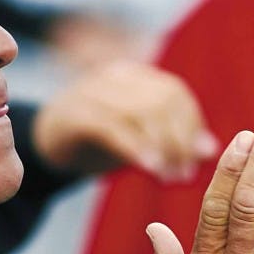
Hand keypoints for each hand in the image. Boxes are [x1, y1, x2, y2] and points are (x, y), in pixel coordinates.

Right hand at [32, 61, 218, 180]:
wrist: (42, 144)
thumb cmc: (97, 141)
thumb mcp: (140, 138)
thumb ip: (173, 139)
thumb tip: (211, 149)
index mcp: (134, 77)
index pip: (174, 93)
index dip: (191, 126)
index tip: (196, 161)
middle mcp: (114, 77)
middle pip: (160, 101)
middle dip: (178, 141)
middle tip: (182, 175)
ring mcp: (91, 91)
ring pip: (139, 112)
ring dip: (160, 147)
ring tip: (167, 177)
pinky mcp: (73, 113)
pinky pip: (112, 126)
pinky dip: (134, 148)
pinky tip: (147, 167)